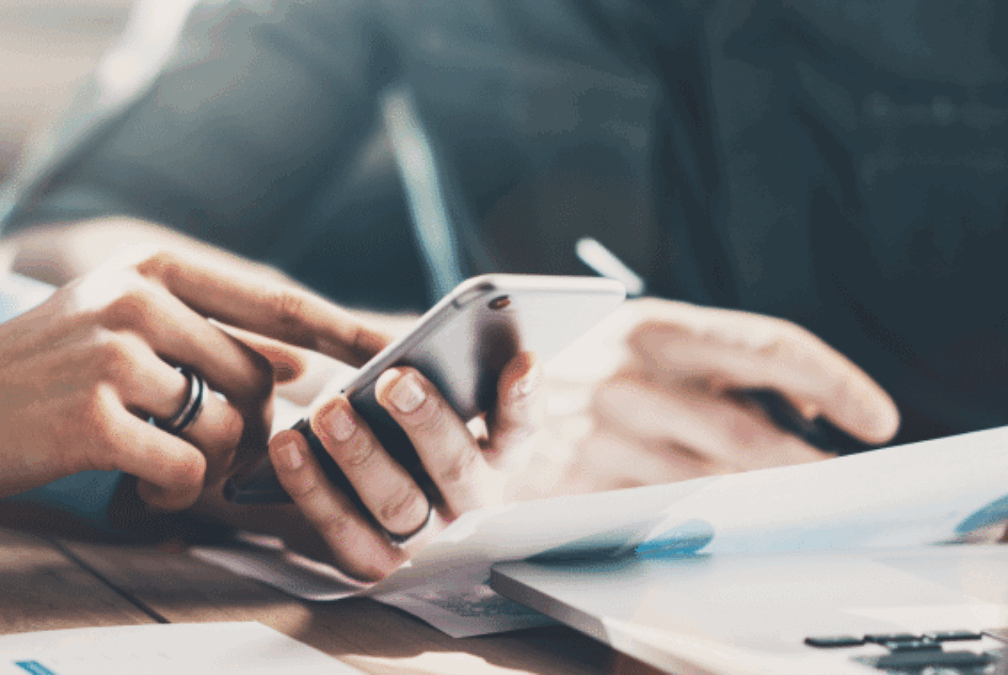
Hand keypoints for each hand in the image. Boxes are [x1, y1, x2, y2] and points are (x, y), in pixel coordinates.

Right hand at [0, 249, 388, 509]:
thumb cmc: (32, 376)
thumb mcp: (113, 326)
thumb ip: (204, 336)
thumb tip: (296, 365)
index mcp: (149, 270)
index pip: (271, 301)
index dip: (340, 328)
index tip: (394, 347)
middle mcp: (137, 301)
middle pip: (258, 382)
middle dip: (246, 430)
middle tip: (196, 448)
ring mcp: (115, 356)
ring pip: (227, 429)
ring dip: (202, 464)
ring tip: (148, 460)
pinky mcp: (94, 418)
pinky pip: (187, 472)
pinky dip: (172, 492)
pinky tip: (134, 483)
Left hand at [260, 353, 544, 580]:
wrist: (360, 508)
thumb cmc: (403, 436)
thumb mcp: (431, 409)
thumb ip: (438, 380)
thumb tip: (417, 345)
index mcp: (495, 459)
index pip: (521, 429)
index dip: (523, 398)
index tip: (522, 360)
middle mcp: (468, 506)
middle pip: (456, 467)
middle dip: (427, 421)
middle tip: (396, 379)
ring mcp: (424, 542)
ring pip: (397, 502)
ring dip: (361, 454)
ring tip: (329, 410)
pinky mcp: (373, 563)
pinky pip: (340, 526)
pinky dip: (309, 484)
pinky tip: (287, 443)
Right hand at [568, 298, 899, 491]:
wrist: (459, 387)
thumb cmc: (574, 358)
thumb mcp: (638, 336)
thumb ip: (713, 360)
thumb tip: (804, 402)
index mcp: (652, 325)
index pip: (764, 347)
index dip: (835, 381)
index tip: (877, 418)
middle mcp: (628, 379)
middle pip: (746, 432)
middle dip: (808, 464)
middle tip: (844, 479)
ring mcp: (602, 436)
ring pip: (709, 481)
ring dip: (762, 496)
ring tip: (798, 499)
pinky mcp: (579, 483)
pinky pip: (661, 508)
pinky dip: (705, 512)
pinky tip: (727, 508)